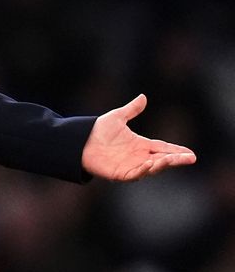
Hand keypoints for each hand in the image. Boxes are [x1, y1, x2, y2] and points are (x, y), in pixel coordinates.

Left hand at [81, 94, 195, 180]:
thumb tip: (143, 97)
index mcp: (140, 145)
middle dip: (176, 160)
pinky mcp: (119, 174)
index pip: (163, 148)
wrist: (78, 140)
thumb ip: (132, 109)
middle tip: (190, 158)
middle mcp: (138, 157)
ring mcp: (130, 166)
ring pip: (151, 168)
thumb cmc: (97, 130)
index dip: (177, 151)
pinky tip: (150, 164)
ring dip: (161, 165)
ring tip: (169, 159)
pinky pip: (134, 174)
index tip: (192, 154)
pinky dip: (143, 170)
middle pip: (162, 160)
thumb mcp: (117, 117)